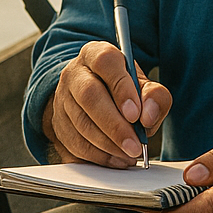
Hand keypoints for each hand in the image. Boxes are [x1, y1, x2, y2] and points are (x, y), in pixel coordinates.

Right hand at [42, 41, 171, 166]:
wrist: (96, 98)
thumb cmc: (123, 90)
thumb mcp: (144, 86)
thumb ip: (155, 96)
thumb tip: (148, 115)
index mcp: (96, 54)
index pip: (105, 63)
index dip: (121, 88)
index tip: (136, 114)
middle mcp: (74, 73)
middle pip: (89, 96)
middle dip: (114, 125)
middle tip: (135, 144)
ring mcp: (62, 99)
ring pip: (81, 123)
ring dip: (108, 144)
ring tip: (130, 154)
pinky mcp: (58, 124)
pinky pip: (75, 144)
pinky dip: (99, 156)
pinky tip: (117, 159)